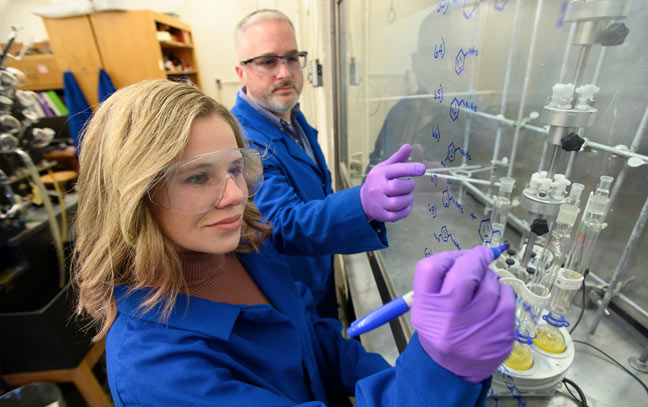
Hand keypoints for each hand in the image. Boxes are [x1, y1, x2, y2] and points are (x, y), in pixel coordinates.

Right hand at [360, 144, 425, 221]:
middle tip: (409, 185)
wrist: (362, 201)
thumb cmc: (378, 181)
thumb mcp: (384, 168)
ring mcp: (378, 203)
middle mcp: (377, 189)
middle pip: (397, 187)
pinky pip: (398, 215)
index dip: (409, 169)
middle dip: (409, 186)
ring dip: (408, 199)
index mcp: (379, 174)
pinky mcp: (382, 216)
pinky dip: (406, 210)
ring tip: (407, 195)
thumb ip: (397, 158)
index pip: (395, 170)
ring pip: (398, 203)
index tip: (422, 168)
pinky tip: (405, 205)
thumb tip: (409, 146)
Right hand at [410, 246, 515, 383]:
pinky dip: (503, 291)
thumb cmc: (440, 331)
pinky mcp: (501, 334)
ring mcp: (477, 327)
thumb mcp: (426, 309)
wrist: (451, 371)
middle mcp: (449, 318)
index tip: (457, 257)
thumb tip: (468, 254)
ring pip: (490, 283)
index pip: (430, 268)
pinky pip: (508, 297)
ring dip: (489, 277)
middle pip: (464, 272)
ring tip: (483, 287)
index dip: (447, 256)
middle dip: (476, 258)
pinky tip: (495, 299)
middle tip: (481, 255)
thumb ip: (441, 281)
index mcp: (426, 309)